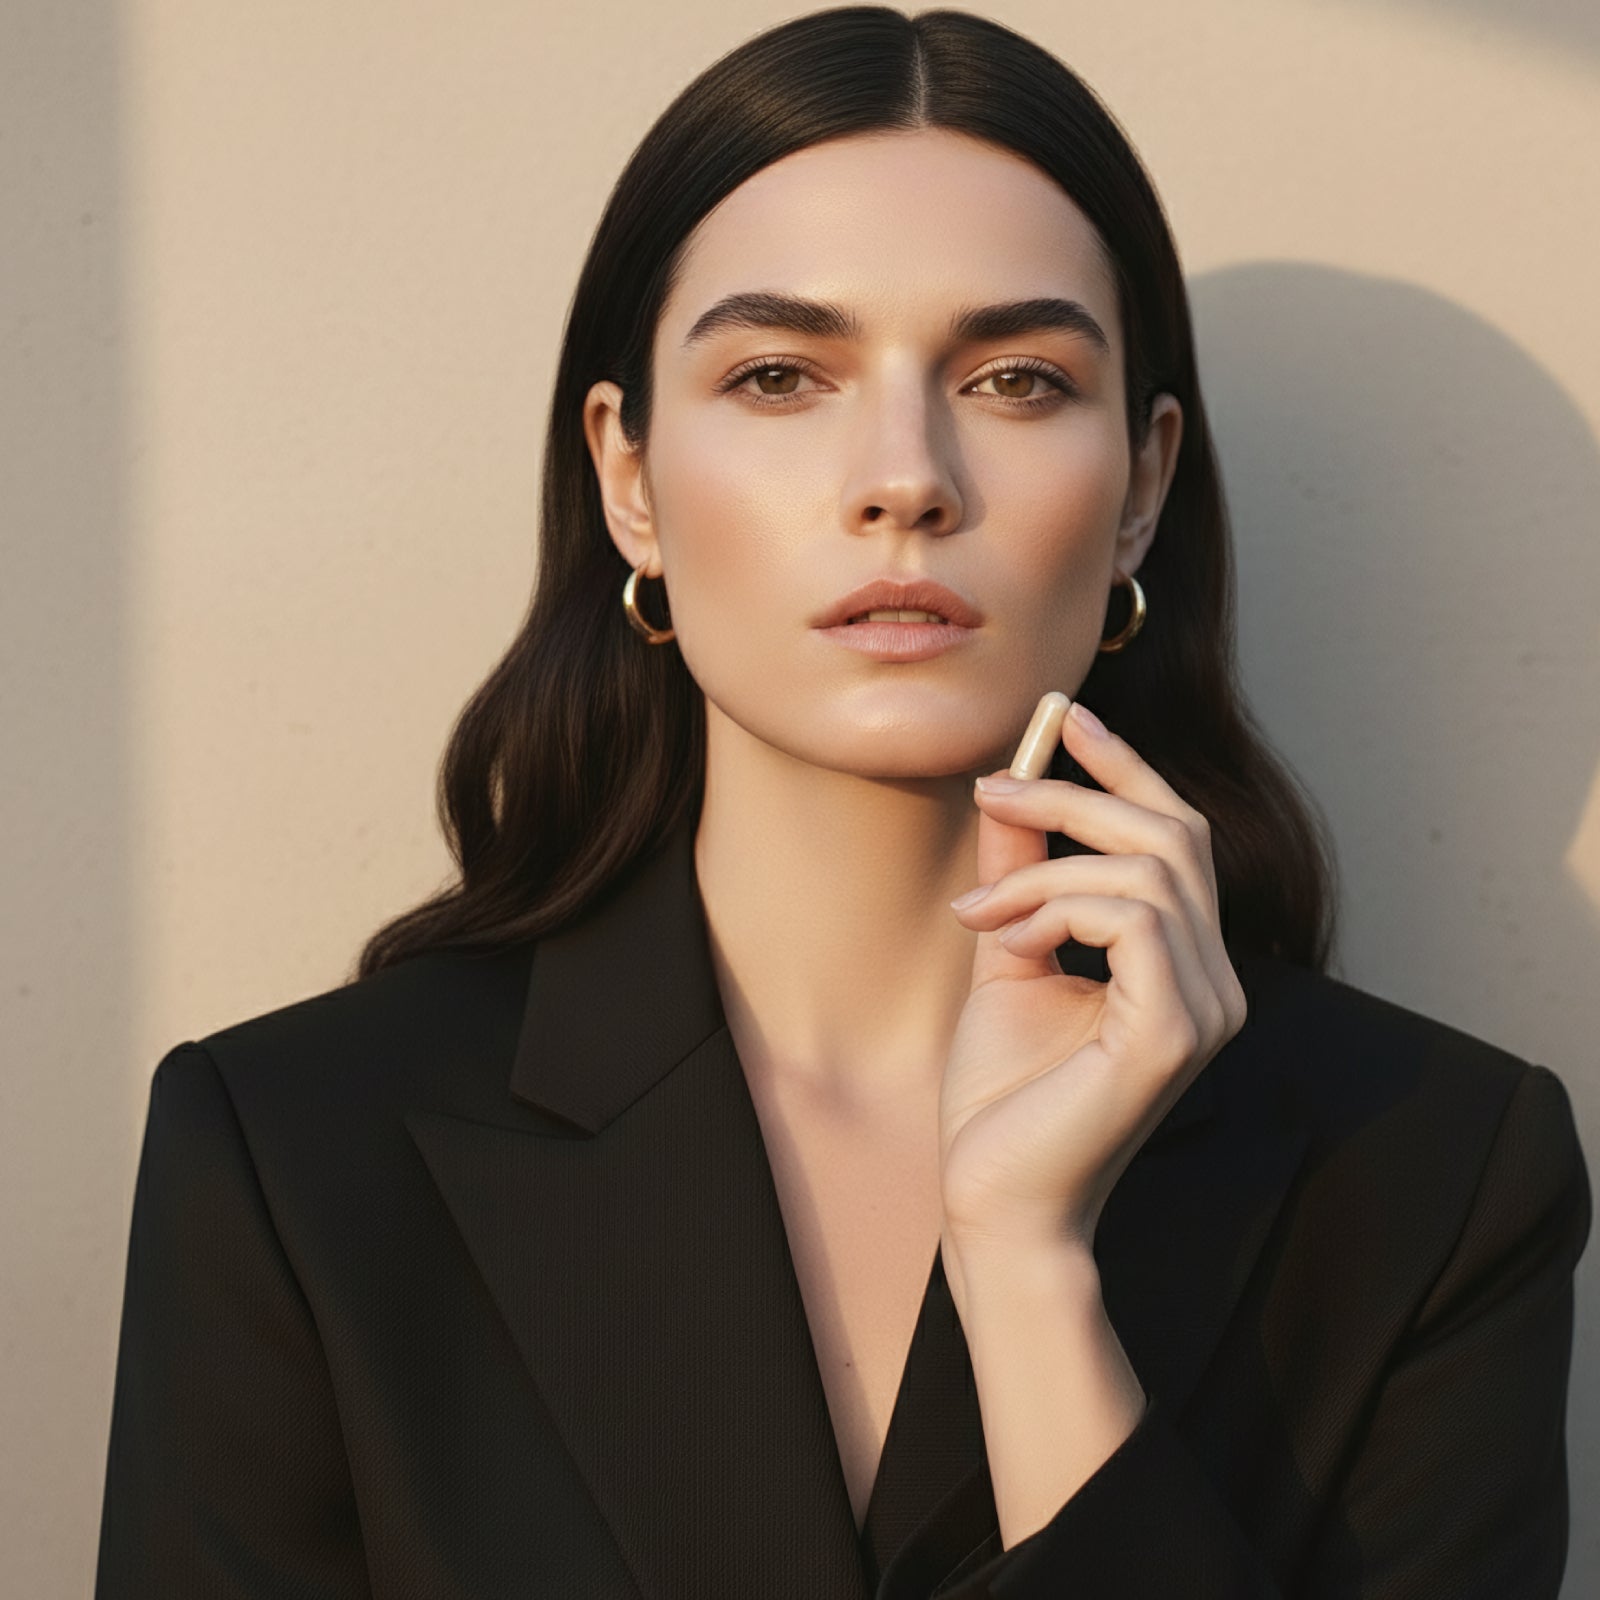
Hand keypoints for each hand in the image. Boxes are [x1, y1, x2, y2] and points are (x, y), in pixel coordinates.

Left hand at [940, 700, 1247, 1252]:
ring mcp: (1207, 1008)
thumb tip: (1010, 790)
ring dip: (1044, 869)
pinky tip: (1003, 942)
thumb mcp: (1007, 957)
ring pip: (1149, 869)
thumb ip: (1021, 877)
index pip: (1179, 837)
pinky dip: (1056, 910)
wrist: (995, 1201)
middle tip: (993, 790)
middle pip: (1174, 834)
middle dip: (1077, 795)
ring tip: (976, 912)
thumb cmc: (1003, 1097)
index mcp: (1183, 965)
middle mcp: (1215, 981)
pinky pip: (1134, 918)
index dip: (1128, 767)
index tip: (1067, 716)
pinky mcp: (1176, 1032)